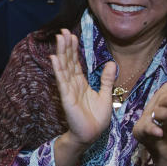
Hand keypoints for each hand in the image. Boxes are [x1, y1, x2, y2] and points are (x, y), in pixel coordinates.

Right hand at [51, 29, 115, 148]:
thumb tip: (111, 63)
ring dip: (61, 52)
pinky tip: (55, 58)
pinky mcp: (66, 97)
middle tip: (62, 30)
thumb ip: (107, 80)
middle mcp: (73, 84)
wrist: (91, 135)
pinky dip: (58, 69)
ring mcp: (68, 90)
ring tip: (59, 38)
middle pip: (68, 61)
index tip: (71, 35)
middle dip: (65, 46)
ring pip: (64, 67)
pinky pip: (62, 80)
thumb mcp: (106, 96)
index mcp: (81, 83)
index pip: (75, 62)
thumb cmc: (96, 119)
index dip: (73, 49)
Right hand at [132, 58, 166, 152]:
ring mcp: (150, 116)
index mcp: (165, 94)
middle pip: (166, 100)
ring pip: (159, 114)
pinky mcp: (144, 128)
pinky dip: (152, 130)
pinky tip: (159, 132)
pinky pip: (148, 128)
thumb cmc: (164, 106)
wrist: (150, 129)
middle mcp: (158, 103)